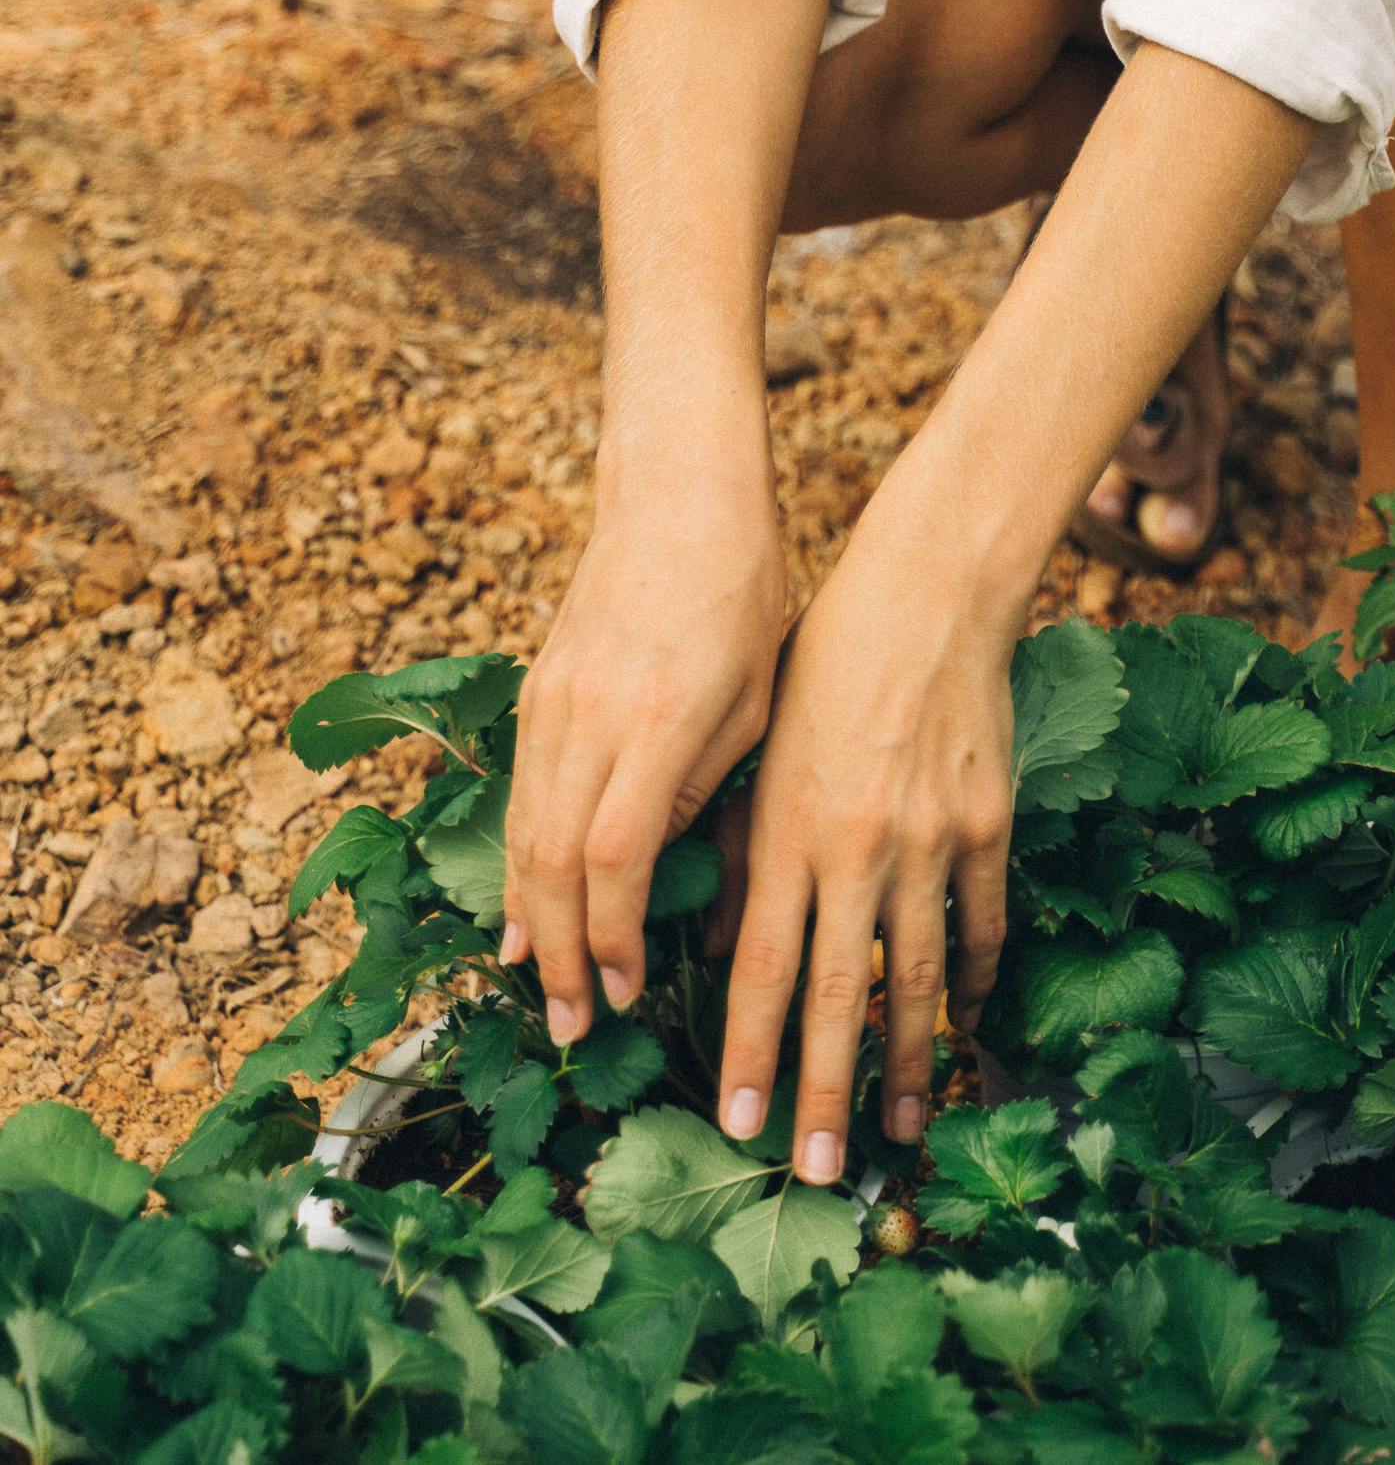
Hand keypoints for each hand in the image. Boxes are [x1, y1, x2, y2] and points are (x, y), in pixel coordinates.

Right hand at [504, 446, 787, 1040]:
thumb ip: (704, 787)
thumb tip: (658, 874)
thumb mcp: (754, 698)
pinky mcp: (536, 688)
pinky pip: (518, 794)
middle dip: (555, 956)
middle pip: (549, 864)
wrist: (680, 492)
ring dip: (526, 918)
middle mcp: (591, 714)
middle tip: (569, 1025)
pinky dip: (517, 859)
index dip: (611, 939)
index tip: (627, 993)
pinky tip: (525, 906)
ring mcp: (553, 700)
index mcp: (658, 719)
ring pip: (520, 833)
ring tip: (539, 986)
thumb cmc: (743, 593)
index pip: (613, 858)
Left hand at [712, 489, 1014, 1179]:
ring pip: (918, 976)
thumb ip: (739, 854)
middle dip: (825, 1091)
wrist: (927, 593)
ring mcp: (932, 839)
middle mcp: (858, 846)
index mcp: (788, 829)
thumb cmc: (823, 663)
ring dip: (908, 1061)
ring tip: (903, 1129)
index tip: (740, 1123)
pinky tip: (964, 1023)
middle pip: (840, 994)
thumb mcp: (758, 751)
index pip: (763, 970)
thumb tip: (727, 951)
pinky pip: (981, 924)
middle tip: (819, 1171)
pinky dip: (972, 980)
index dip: (752, 1054)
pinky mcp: (988, 824)